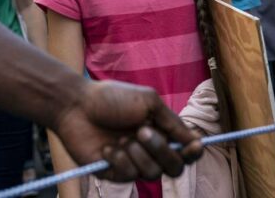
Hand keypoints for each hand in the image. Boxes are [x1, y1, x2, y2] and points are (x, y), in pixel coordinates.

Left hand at [53, 79, 201, 181]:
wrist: (77, 105)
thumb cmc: (112, 98)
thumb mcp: (148, 101)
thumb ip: (172, 122)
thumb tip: (196, 140)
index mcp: (161, 131)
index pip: (186, 150)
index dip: (193, 151)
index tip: (193, 146)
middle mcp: (150, 150)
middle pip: (174, 167)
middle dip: (161, 150)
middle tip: (142, 131)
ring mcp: (132, 163)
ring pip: (152, 173)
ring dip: (137, 153)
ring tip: (120, 138)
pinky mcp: (114, 174)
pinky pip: (129, 176)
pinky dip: (119, 159)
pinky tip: (106, 147)